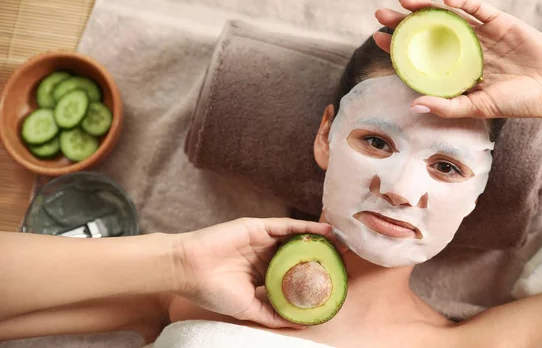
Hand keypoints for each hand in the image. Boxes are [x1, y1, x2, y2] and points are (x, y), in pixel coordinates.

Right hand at [173, 217, 332, 328]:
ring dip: (318, 241)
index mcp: (260, 274)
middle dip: (318, 258)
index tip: (331, 281)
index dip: (309, 277)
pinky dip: (306, 227)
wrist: (189, 269)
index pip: (291, 274)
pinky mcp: (259, 227)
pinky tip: (324, 232)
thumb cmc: (213, 291)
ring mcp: (262, 240)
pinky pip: (287, 226)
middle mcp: (263, 256)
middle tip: (343, 261)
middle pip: (297, 255)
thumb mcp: (247, 308)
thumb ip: (271, 314)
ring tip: (341, 244)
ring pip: (295, 239)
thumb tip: (297, 323)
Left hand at [373, 0, 541, 119]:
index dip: (399, 47)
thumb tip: (414, 105)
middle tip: (381, 14)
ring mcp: (481, 34)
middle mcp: (463, 49)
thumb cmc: (516, 102)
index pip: (420, 56)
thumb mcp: (478, 108)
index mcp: (455, 69)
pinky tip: (446, 0)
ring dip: (427, 8)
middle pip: (429, 32)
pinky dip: (464, 3)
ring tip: (405, 0)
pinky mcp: (500, 22)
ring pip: (449, 17)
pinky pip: (479, 9)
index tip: (377, 39)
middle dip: (405, 23)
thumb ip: (447, 106)